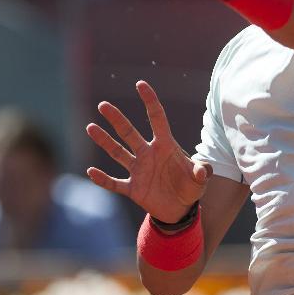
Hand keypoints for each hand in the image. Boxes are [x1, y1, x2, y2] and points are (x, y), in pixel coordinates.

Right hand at [86, 80, 211, 223]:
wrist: (180, 210)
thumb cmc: (190, 188)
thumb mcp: (199, 181)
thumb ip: (200, 173)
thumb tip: (203, 170)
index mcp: (165, 146)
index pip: (157, 118)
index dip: (150, 101)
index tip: (140, 84)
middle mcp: (148, 154)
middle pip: (129, 132)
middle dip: (116, 119)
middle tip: (103, 105)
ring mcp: (138, 170)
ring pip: (117, 153)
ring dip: (104, 141)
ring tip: (90, 127)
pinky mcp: (133, 189)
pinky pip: (115, 182)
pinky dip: (103, 179)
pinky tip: (91, 172)